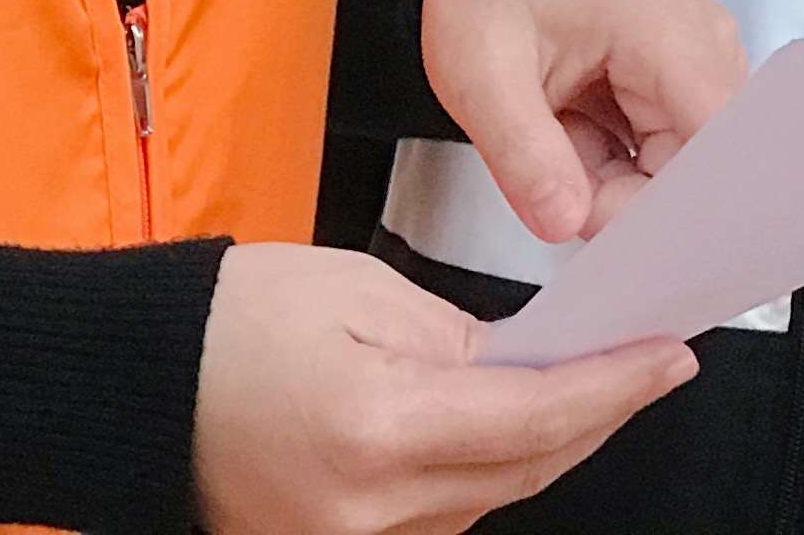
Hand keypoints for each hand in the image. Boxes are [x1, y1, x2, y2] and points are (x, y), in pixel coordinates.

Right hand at [190, 241, 693, 534]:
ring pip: (491, 498)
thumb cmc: (228, 322)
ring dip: (547, 443)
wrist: (134, 386)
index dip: (614, 385)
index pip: (534, 416)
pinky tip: (513, 425)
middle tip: (652, 363)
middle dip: (598, 413)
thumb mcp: (357, 290)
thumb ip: (460, 335)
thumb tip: (531, 363)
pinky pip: (444, 515)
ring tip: (592, 382)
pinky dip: (487, 470)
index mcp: (376, 428)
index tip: (669, 355)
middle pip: (525, 470)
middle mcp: (369, 509)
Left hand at [420, 0, 746, 245]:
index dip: (673, 215)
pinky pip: (665, 167)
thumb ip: (523, 151)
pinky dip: (614, 174)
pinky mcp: (685, 92)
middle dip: (625, 206)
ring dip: (614, 189)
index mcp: (673, 35)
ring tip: (556, 138)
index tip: (606, 244)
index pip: (718, 155)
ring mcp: (702, 72)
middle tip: (551, 184)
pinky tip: (573, 137)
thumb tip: (567, 225)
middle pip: (699, 179)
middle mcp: (708, 52)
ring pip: (680, 182)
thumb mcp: (478, 70)